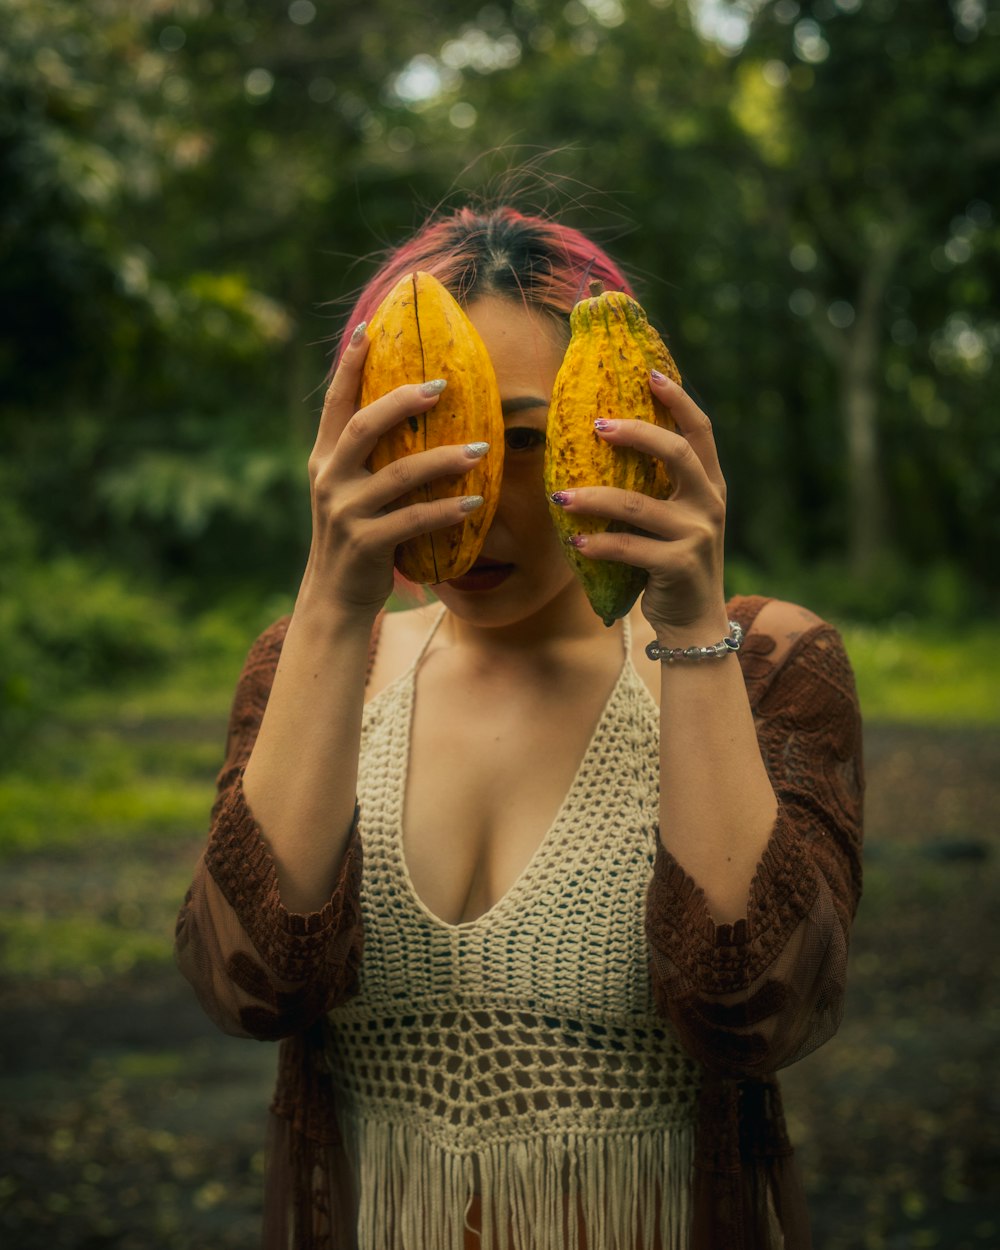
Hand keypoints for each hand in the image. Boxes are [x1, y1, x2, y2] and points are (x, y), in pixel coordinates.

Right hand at [301, 326, 487, 619]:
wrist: (334, 598)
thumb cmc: (356, 538)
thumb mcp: (351, 491)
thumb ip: (369, 457)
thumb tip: (412, 413)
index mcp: (325, 459)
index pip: (336, 402)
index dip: (349, 365)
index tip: (370, 328)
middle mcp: (330, 479)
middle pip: (365, 426)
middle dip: (403, 401)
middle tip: (442, 385)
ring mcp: (345, 512)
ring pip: (398, 474)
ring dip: (442, 459)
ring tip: (480, 450)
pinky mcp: (366, 543)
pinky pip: (413, 520)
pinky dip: (446, 510)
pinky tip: (475, 502)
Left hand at [549, 373, 728, 639]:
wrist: (695, 624)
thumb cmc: (671, 563)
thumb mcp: (673, 518)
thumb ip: (656, 486)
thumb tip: (604, 441)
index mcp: (709, 485)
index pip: (700, 430)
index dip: (678, 399)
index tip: (649, 372)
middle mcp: (709, 504)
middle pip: (676, 453)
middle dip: (635, 433)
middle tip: (595, 424)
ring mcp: (697, 535)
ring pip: (639, 505)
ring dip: (594, 497)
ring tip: (561, 496)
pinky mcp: (679, 566)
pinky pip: (629, 548)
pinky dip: (598, 544)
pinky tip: (575, 542)